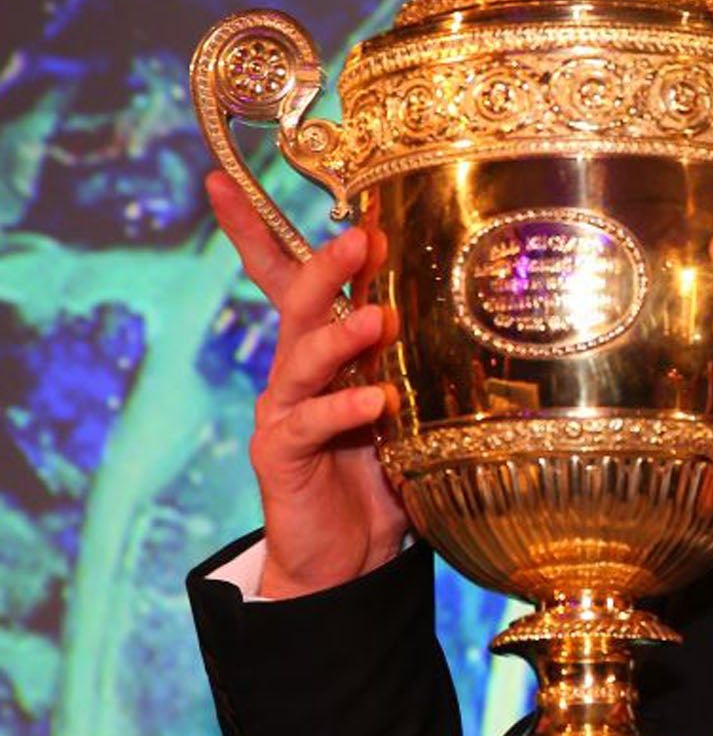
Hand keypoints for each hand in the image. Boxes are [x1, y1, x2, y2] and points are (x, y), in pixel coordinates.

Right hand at [206, 170, 408, 598]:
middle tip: (360, 238)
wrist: (351, 552)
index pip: (281, 278)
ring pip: (300, 357)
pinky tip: (375, 402)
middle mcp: (296, 370)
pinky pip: (308, 423)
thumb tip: (471, 299)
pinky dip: (343, 409)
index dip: (251, 231)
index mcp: (321, 347)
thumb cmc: (386, 466)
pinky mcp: (281, 454)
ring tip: (378, 319)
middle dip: (325, 266)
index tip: (219, 182)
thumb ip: (418, 354)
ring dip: (340, 334)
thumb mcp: (408, 401)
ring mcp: (284, 410)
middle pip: (297, 303)